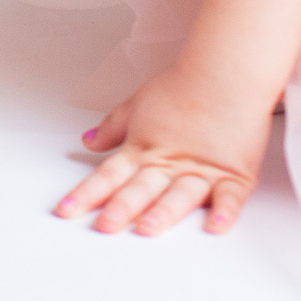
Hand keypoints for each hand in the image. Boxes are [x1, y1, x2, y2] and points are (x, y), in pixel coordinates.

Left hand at [55, 62, 273, 235]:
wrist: (226, 72)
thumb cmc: (183, 87)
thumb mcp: (138, 105)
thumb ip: (113, 128)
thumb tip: (88, 141)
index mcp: (144, 149)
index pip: (109, 174)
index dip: (87, 193)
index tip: (66, 210)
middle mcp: (170, 163)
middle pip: (141, 188)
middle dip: (121, 208)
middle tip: (104, 226)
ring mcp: (202, 170)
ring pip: (179, 195)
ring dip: (163, 212)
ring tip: (147, 228)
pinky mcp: (234, 175)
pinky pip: (229, 197)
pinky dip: (224, 212)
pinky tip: (215, 226)